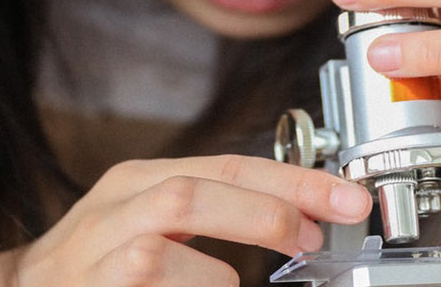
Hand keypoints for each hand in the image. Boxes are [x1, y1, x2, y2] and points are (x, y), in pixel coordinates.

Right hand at [0, 155, 371, 286]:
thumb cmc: (95, 264)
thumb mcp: (152, 222)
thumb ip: (214, 211)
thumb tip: (298, 215)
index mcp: (140, 179)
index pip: (227, 165)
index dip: (293, 179)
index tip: (346, 198)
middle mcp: (115, 206)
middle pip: (194, 190)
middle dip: (265, 208)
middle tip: (313, 234)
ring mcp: (95, 251)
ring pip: (163, 240)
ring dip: (218, 262)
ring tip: (239, 279)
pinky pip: (144, 281)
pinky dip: (189, 286)